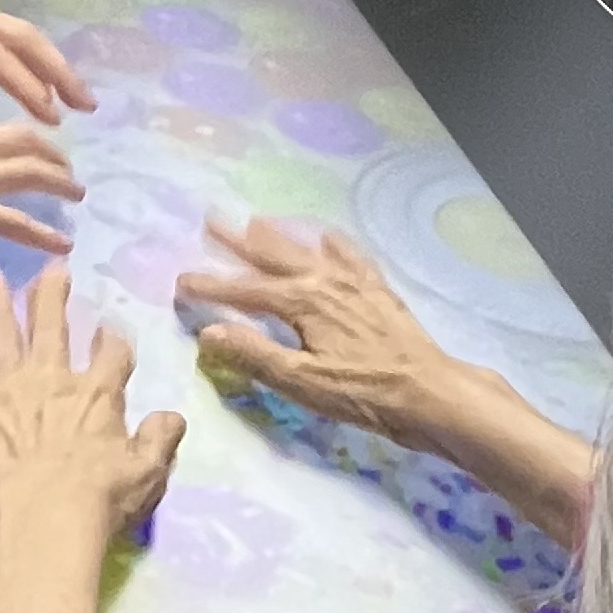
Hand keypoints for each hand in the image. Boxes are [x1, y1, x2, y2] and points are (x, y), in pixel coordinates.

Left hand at [0, 0, 89, 122]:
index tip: (51, 117)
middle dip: (59, 72)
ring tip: (80, 100)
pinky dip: (39, 57)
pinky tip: (48, 82)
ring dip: (55, 65)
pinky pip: (15, 34)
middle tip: (87, 107)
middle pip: (27, 39)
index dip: (25, 88)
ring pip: (27, 35)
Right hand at [0, 107, 82, 252]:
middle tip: (65, 164)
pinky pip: (17, 223)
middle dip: (49, 151)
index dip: (7, 138)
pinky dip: (44, 233)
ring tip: (76, 192)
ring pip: (30, 173)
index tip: (18, 147)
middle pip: (22, 140)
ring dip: (59, 181)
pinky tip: (63, 242)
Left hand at [0, 263, 184, 612]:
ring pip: (2, 329)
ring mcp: (11, 382)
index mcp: (98, 394)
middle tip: (52, 268)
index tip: (107, 332)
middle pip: (53, 323)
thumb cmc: (97, 502)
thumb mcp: (146, 475)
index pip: (112, 353)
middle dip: (53, 293)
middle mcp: (54, 376)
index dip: (111, 340)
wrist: (41, 519)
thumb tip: (173, 415)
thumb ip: (159, 441)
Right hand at [175, 216, 452, 445]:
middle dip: (238, 240)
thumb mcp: (302, 382)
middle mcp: (324, 280)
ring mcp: (353, 281)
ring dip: (278, 236)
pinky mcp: (377, 289)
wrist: (430, 391)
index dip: (211, 286)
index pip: (244, 290)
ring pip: (306, 250)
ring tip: (256, 221)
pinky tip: (327, 238)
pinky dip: (332, 244)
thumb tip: (208, 333)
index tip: (182, 281)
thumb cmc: (364, 392)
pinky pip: (349, 255)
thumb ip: (255, 355)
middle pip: (272, 254)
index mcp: (301, 302)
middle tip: (211, 220)